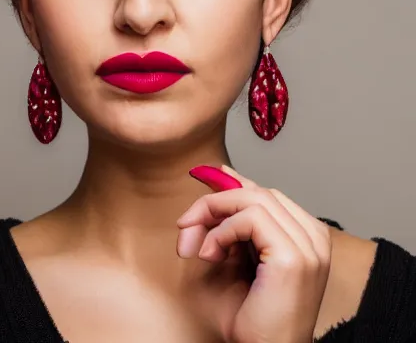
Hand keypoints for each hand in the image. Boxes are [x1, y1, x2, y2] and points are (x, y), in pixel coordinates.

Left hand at [177, 165, 331, 342]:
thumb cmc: (250, 321)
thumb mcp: (234, 259)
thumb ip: (231, 224)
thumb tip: (221, 178)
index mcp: (306, 237)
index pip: (268, 195)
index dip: (234, 184)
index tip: (207, 177)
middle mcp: (313, 237)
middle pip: (259, 192)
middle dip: (215, 202)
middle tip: (185, 225)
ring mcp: (309, 246)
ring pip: (255, 198)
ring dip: (214, 215)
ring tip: (196, 246)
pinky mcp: (294, 257)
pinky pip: (252, 217)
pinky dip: (222, 230)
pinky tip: (210, 254)